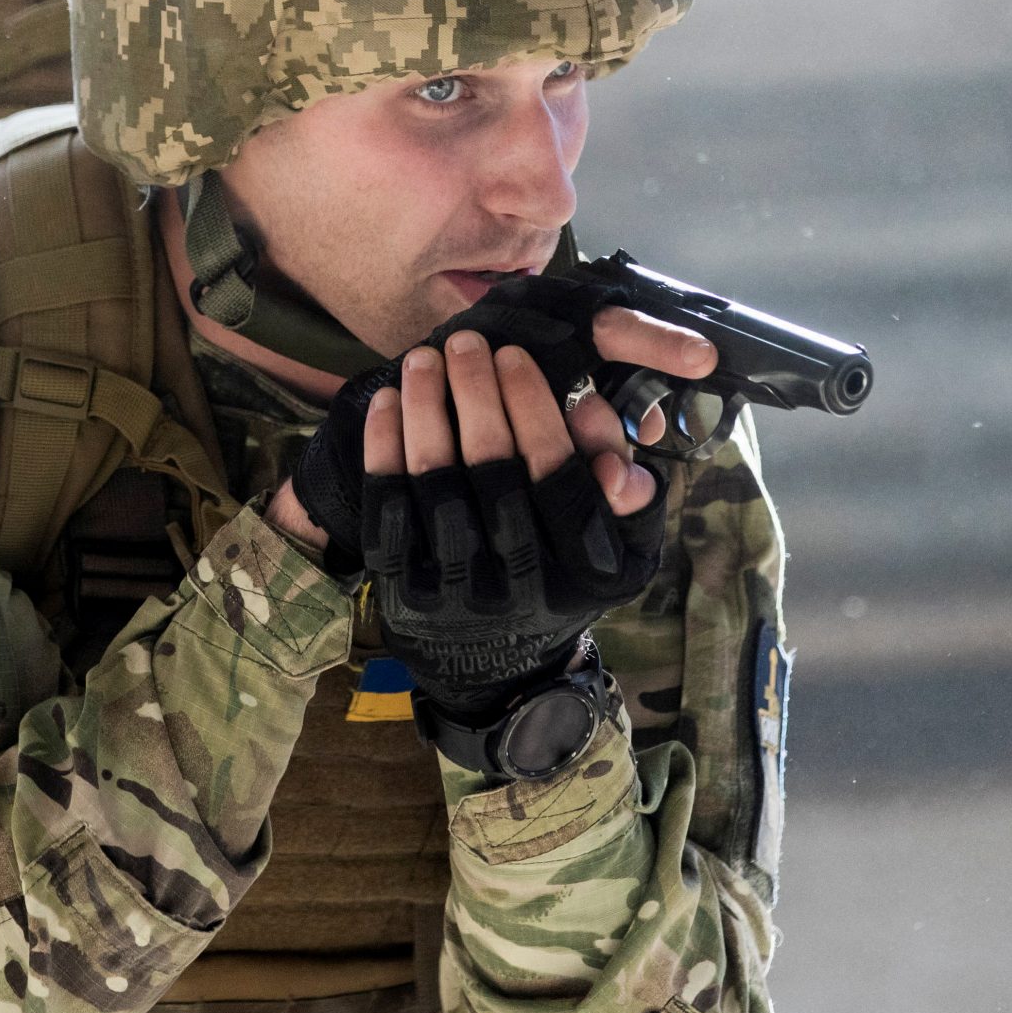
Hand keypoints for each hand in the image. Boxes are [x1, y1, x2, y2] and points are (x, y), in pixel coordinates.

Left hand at [291, 272, 714, 571]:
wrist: (498, 670)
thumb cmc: (564, 585)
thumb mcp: (621, 552)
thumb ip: (628, 493)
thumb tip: (599, 419)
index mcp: (580, 570)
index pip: (559, 476)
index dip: (535, 409)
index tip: (515, 356)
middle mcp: (518, 586)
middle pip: (492, 471)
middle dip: (477, 394)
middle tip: (466, 342)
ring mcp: (454, 592)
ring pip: (434, 482)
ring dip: (426, 410)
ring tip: (423, 358)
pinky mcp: (402, 592)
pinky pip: (387, 507)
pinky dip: (383, 449)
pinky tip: (387, 402)